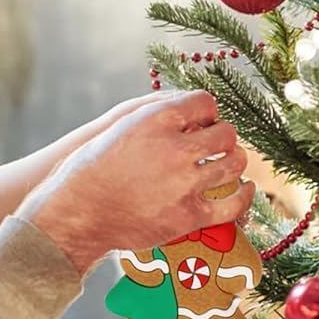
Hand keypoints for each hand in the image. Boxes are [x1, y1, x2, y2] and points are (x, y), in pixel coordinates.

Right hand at [19, 93, 253, 272]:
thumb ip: (154, 115)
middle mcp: (174, 148)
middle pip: (225, 132)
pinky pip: (232, 204)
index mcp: (155, 120)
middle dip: (223, 136)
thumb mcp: (116, 128)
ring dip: (234, 161)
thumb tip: (187, 108)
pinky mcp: (187, 217)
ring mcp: (183, 184)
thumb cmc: (88, 171)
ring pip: (233, 163)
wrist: (74, 216)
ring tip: (228, 165)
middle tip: (216, 145)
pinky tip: (243, 189)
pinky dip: (243, 196)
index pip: (204, 102)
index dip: (206, 112)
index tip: (202, 122)